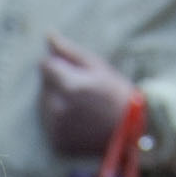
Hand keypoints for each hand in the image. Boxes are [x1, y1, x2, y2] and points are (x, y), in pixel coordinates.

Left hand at [34, 35, 130, 160]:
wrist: (132, 132)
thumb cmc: (117, 93)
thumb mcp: (98, 66)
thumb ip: (69, 51)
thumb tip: (48, 34)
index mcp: (68, 85)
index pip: (45, 65)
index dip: (59, 65)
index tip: (76, 72)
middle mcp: (58, 108)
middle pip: (44, 85)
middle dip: (57, 83)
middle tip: (84, 90)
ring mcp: (56, 127)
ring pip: (43, 104)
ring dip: (56, 100)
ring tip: (82, 106)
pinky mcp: (57, 141)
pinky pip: (49, 123)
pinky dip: (59, 119)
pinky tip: (79, 120)